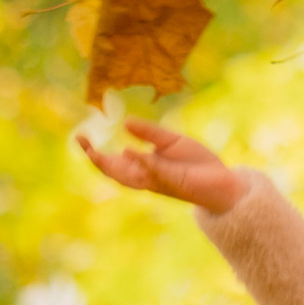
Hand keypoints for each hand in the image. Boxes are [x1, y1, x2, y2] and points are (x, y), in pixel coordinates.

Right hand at [76, 116, 243, 215]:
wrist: (223, 181)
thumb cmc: (196, 164)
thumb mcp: (170, 141)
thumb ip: (149, 132)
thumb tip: (125, 122)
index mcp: (143, 167)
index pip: (112, 162)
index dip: (94, 152)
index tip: (80, 136)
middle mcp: (146, 177)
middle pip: (113, 172)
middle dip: (96, 159)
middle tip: (82, 141)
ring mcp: (158, 180)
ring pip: (128, 177)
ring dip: (111, 164)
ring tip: (94, 152)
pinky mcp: (173, 181)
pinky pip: (153, 172)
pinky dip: (141, 162)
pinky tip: (128, 151)